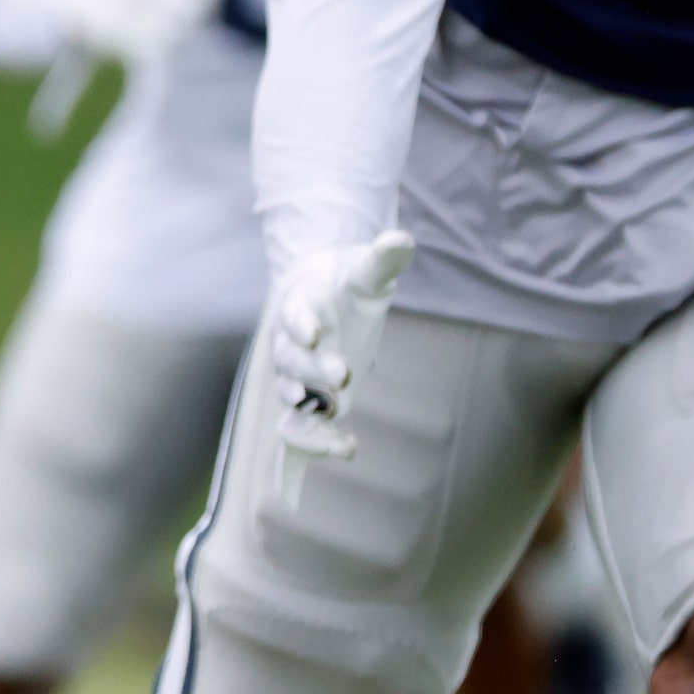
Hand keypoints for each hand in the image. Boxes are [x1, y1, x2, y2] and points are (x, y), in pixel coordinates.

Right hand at [272, 231, 412, 502]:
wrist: (324, 298)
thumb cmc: (345, 283)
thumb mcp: (365, 270)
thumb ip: (381, 258)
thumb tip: (402, 240)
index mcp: (301, 308)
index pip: (293, 315)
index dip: (300, 323)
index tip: (315, 331)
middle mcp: (291, 346)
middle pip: (292, 363)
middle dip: (315, 371)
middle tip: (344, 374)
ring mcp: (298, 379)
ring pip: (290, 400)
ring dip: (311, 415)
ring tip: (340, 427)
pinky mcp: (309, 404)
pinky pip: (297, 431)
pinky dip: (309, 447)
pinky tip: (344, 453)